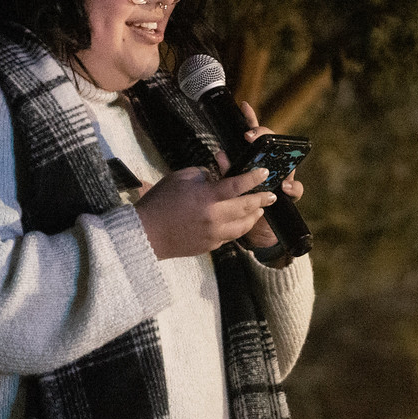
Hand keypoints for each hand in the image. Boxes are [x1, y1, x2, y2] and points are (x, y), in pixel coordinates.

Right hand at [135, 165, 275, 258]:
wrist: (146, 234)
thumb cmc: (160, 202)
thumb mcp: (181, 178)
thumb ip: (204, 175)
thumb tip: (217, 177)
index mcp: (207, 197)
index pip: (237, 185)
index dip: (253, 178)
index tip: (265, 172)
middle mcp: (214, 217)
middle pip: (247, 207)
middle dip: (262, 199)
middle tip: (271, 195)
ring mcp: (214, 234)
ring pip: (243, 226)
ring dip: (254, 216)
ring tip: (260, 209)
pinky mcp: (210, 245)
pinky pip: (231, 236)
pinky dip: (239, 227)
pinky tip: (241, 222)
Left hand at [234, 101, 305, 252]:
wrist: (253, 232)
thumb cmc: (239, 206)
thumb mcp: (230, 187)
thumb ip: (228, 171)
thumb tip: (220, 155)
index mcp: (254, 159)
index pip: (254, 134)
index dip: (250, 118)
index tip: (244, 107)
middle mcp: (271, 164)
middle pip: (272, 143)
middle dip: (263, 135)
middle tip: (249, 135)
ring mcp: (282, 177)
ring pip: (286, 161)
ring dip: (280, 158)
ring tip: (266, 161)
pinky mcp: (289, 193)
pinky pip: (295, 188)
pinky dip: (291, 187)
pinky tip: (284, 187)